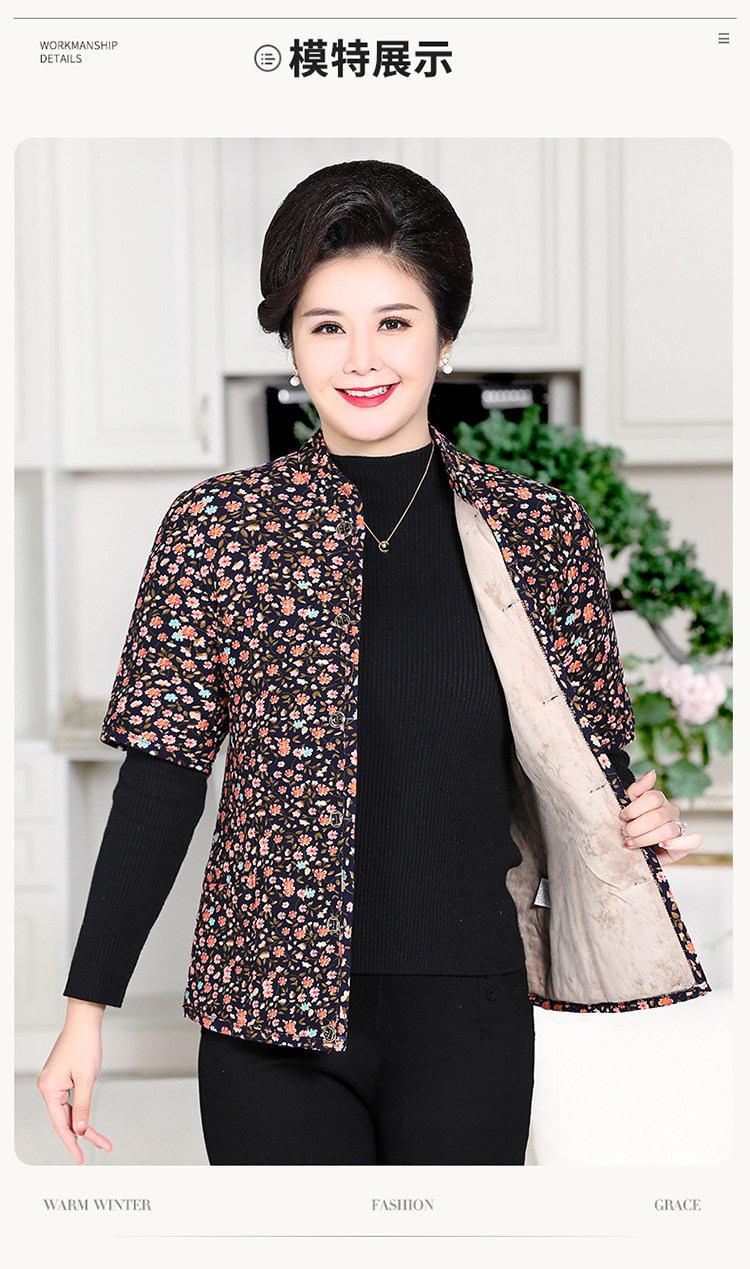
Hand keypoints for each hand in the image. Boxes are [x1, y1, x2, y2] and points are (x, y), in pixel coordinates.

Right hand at [36, 999, 112, 1164]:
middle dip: (85, 1134)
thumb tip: (81, 1130)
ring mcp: (53, 1083)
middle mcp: (48, 1087)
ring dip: (84, 1124)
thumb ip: (83, 1106)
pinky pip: (70, 1102)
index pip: (60, 1125)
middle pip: (65, 1120)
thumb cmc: (84, 1044)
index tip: (80, 1158)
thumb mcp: (87, 1079)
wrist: (84, 1021)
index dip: (72, 1143)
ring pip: (69, 1112)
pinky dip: (81, 1111)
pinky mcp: (61, 1079)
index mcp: (49, 1089)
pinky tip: (89, 1122)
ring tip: (101, 1139)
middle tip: (103, 1146)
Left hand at [619, 768, 702, 864]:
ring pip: (668, 831)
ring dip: (646, 838)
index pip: (652, 798)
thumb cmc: (630, 823)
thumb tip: (652, 773)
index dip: (634, 809)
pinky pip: (693, 842)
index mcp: (658, 799)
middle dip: (636, 827)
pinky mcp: (684, 845)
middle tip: (624, 832)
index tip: (622, 817)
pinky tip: (663, 845)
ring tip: (631, 842)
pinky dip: (679, 843)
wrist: (632, 845)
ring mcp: (679, 827)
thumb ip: (638, 788)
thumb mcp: (628, 803)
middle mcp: (671, 811)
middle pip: (657, 817)